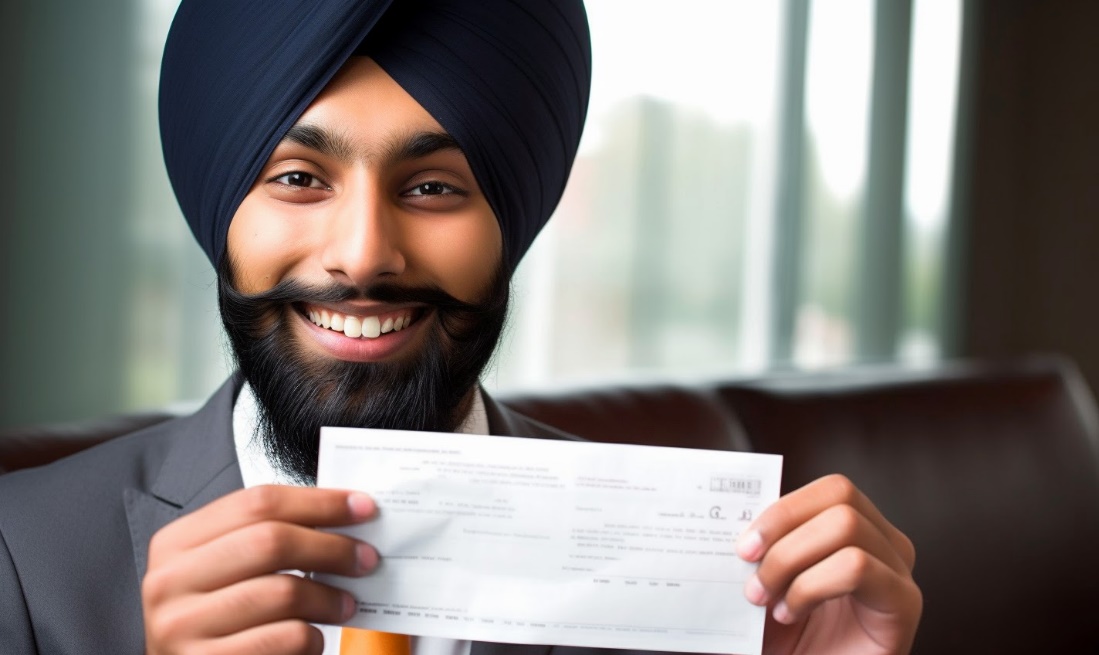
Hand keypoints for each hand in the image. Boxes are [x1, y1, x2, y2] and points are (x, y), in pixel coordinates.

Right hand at [142, 485, 376, 654]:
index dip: (318, 502)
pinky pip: (283, 638)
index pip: (257, 502)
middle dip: (331, 547)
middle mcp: (170, 581)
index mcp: (176, 543)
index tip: (362, 507)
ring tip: (347, 603)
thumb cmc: (217, 620)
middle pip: (271, 541)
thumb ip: (268, 539)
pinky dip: (312, 637)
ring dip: (329, 597)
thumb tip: (344, 515)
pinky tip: (316, 637)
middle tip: (366, 558)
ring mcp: (182, 627)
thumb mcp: (226, 570)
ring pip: (282, 591)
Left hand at [736, 475, 920, 654]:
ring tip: (766, 598)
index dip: (782, 508)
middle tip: (748, 565)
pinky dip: (811, 586)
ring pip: (846, 525)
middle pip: (840, 494)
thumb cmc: (791, 638)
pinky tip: (791, 613)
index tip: (743, 544)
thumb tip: (730, 514)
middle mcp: (885, 544)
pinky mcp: (903, 603)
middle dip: (783, 525)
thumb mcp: (768, 583)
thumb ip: (761, 548)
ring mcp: (898, 571)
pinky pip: (857, 566)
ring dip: (790, 559)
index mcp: (857, 531)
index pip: (828, 489)